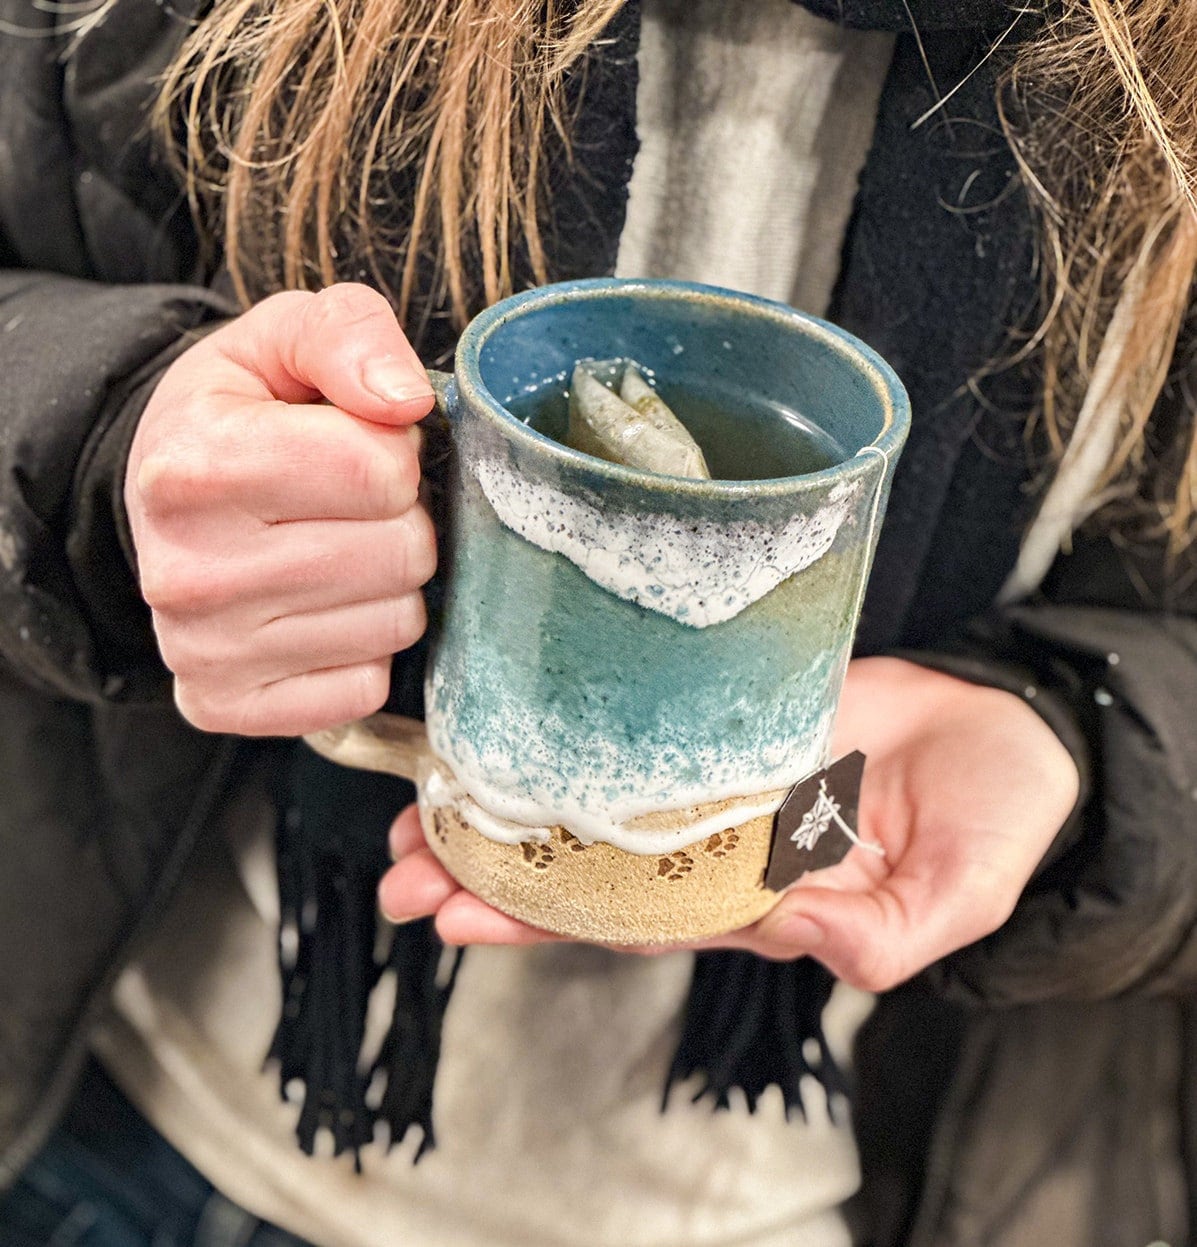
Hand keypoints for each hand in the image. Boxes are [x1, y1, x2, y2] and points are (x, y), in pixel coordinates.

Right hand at [126, 284, 436, 736]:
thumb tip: (407, 402)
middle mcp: (189, 572)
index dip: (393, 452)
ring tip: (335, 551)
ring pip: (396, 624)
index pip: (380, 471)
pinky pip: (367, 687)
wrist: (167, 497)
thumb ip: (349, 336)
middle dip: (400, 520)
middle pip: (401, 553)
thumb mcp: (283, 338)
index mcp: (195, 466)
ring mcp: (204, 651)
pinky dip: (364, 649)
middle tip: (350, 506)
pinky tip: (321, 610)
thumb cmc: (240, 414)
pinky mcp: (226, 705)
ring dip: (389, 585)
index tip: (356, 446)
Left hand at [377, 657, 1080, 990]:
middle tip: (397, 869)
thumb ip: (879, 934)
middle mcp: (718, 847)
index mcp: (759, 903)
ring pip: (595, 800)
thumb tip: (787, 925)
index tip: (452, 912)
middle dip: (490, 874)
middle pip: (586, 870)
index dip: (539, 921)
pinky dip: (574, 731)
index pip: (628, 923)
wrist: (1010, 731)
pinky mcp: (728, 713)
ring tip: (416, 810)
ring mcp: (716, 777)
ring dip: (509, 808)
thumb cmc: (993, 819)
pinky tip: (513, 723)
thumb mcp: (956, 897)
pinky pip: (640, 725)